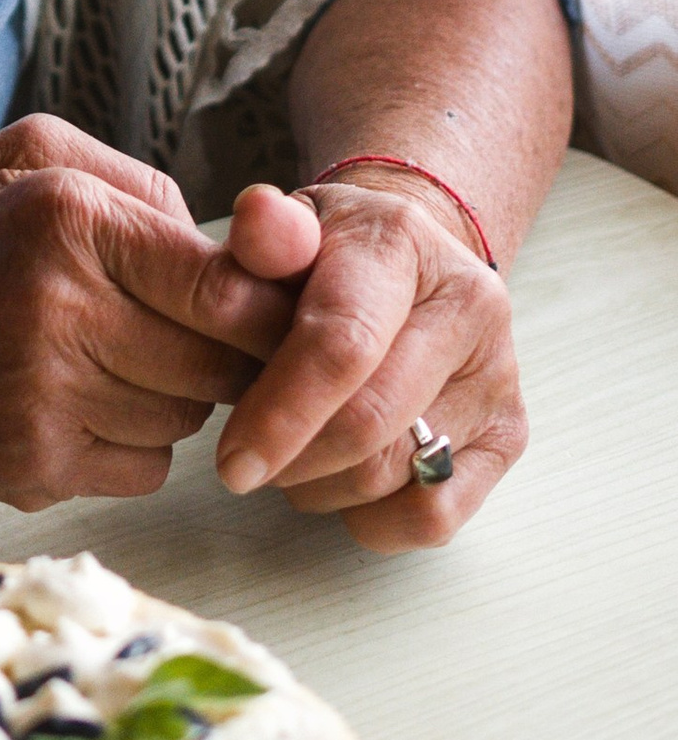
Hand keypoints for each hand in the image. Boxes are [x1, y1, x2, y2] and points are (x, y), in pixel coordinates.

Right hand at [0, 117, 295, 505]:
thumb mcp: (30, 156)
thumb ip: (142, 185)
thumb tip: (240, 246)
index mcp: (69, 220)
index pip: (227, 290)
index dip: (263, 307)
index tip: (259, 307)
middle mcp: (61, 312)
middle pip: (221, 365)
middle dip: (225, 353)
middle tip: (191, 332)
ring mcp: (45, 401)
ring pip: (188, 421)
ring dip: (175, 395)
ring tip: (112, 358)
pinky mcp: (32, 469)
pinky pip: (145, 470)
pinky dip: (134, 443)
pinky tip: (81, 403)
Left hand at [214, 177, 525, 545]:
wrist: (408, 262)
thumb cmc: (329, 254)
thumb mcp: (286, 228)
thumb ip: (264, 236)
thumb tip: (256, 219)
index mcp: (403, 243)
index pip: (343, 345)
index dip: (281, 413)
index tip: (231, 463)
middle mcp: (469, 305)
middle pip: (370, 423)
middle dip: (293, 459)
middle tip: (247, 461)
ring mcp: (496, 374)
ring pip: (395, 476)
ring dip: (322, 487)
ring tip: (290, 455)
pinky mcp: (507, 434)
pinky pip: (436, 515)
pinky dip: (374, 520)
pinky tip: (341, 485)